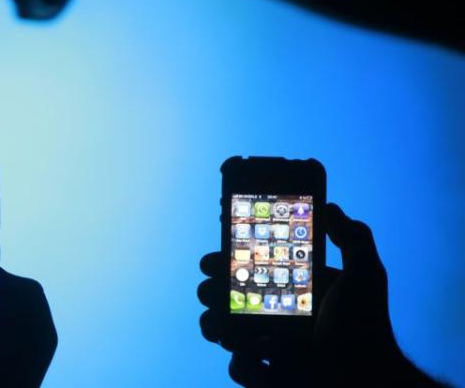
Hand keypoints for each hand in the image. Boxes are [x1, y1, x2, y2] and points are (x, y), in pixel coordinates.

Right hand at [198, 203, 437, 386]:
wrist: (366, 379)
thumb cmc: (367, 329)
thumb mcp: (365, 275)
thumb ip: (353, 237)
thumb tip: (329, 207)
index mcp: (285, 289)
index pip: (246, 268)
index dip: (224, 259)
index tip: (214, 255)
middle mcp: (270, 315)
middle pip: (222, 297)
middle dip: (209, 290)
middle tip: (214, 287)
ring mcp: (264, 346)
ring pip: (218, 331)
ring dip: (215, 325)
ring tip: (227, 323)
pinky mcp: (264, 375)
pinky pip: (238, 367)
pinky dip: (245, 360)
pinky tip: (268, 349)